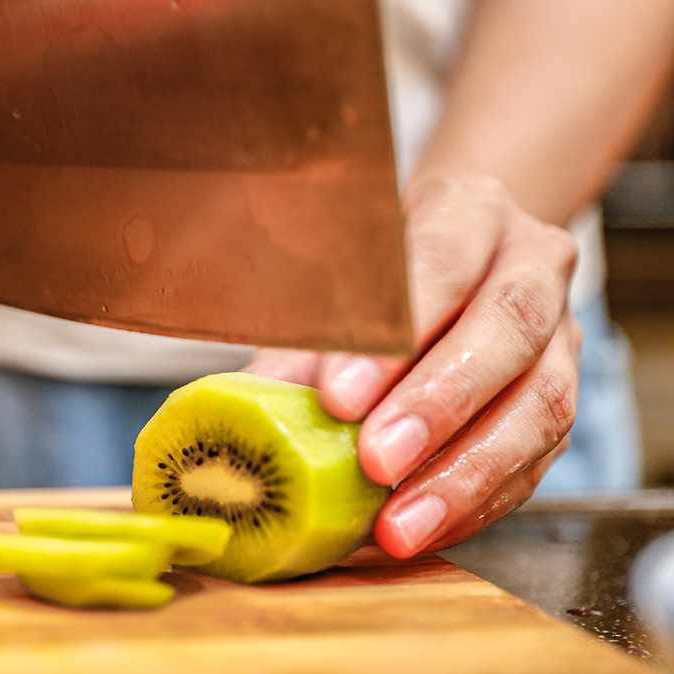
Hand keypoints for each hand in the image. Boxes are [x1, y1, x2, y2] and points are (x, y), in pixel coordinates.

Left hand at [243, 175, 581, 558]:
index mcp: (469, 213)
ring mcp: (562, 335)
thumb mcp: (340, 278)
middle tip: (375, 462)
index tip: (339, 399)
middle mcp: (532, 266)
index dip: (393, 338)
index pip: (438, 264)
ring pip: (540, 405)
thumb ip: (302, 339)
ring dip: (466, 474)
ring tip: (400, 524)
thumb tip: (242, 408)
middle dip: (438, 404)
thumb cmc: (387, 270)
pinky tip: (428, 528)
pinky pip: (539, 459)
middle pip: (505, 331)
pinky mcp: (564, 400)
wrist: (467, 257)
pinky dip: (480, 502)